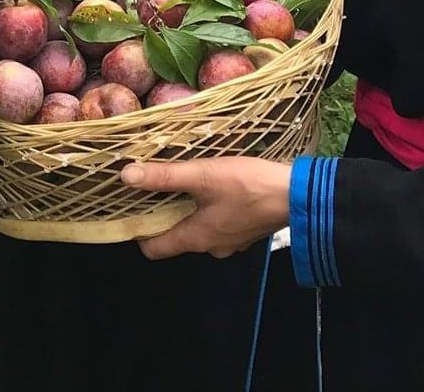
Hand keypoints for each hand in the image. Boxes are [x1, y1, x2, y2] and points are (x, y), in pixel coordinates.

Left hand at [120, 156, 291, 259]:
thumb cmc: (247, 187)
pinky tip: (214, 187)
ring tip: (184, 182)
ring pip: (198, 229)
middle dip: (163, 214)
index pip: (154, 249)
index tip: (132, 208)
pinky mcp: (246, 230)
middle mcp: (211, 247)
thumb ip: (164, 176)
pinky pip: (218, 223)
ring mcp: (231, 241)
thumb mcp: (202, 175)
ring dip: (188, 209)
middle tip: (155, 187)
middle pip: (176, 237)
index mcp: (195, 238)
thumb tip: (126, 176)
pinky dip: (210, 209)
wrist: (297, 196)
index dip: (139, 231)